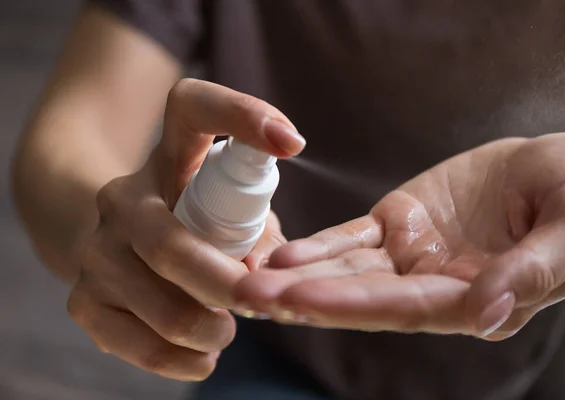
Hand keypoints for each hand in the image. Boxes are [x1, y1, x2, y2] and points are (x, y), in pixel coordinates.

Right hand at [67, 79, 303, 379]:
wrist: (115, 244)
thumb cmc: (194, 222)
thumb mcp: (229, 210)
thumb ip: (258, 230)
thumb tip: (275, 277)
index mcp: (169, 157)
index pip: (192, 107)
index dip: (242, 114)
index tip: (291, 143)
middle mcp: (123, 197)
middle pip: (170, 244)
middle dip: (225, 284)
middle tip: (259, 303)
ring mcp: (97, 250)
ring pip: (159, 304)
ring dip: (208, 327)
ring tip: (226, 329)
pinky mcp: (82, 300)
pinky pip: (135, 342)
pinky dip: (179, 358)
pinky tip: (202, 355)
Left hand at [235, 132, 564, 340]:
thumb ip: (534, 271)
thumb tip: (487, 315)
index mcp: (477, 298)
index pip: (405, 308)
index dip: (350, 305)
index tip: (298, 300)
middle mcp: (434, 285)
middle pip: (362, 297)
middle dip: (305, 298)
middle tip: (248, 295)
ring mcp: (413, 255)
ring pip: (348, 270)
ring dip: (298, 274)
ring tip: (249, 276)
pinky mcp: (399, 223)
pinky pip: (353, 238)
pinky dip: (319, 247)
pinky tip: (282, 253)